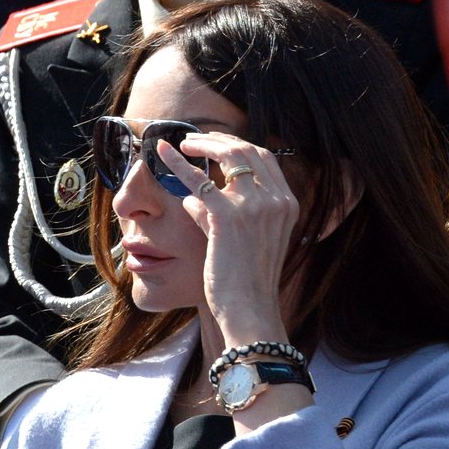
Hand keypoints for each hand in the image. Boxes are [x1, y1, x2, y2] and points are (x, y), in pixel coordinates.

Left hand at [156, 133, 299, 346]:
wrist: (249, 310)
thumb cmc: (245, 283)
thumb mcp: (247, 243)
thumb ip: (226, 217)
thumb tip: (194, 199)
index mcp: (286, 205)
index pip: (265, 159)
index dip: (239, 145)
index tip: (217, 143)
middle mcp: (275, 200)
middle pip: (248, 150)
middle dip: (219, 139)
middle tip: (195, 139)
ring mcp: (254, 206)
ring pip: (227, 156)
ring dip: (201, 145)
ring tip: (179, 144)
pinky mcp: (227, 217)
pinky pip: (198, 181)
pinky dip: (178, 165)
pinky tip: (162, 157)